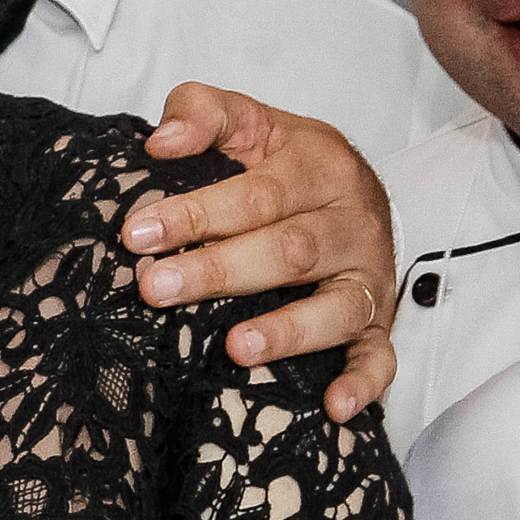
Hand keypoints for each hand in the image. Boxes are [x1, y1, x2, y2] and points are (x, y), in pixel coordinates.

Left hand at [125, 83, 398, 422]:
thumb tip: (160, 141)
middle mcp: (348, 223)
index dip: (196, 214)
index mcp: (315, 168)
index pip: (254, 194)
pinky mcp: (379, 320)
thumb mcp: (251, 122)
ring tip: (235, 348)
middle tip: (156, 288)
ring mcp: (367, 275)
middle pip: (287, 251)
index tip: (138, 233)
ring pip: (335, 308)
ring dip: (287, 331)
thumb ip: (202, 112)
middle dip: (219, 271)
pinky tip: (334, 407)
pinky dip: (362, 382)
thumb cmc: (290, 162)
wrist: (364, 187)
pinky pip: (380, 355)